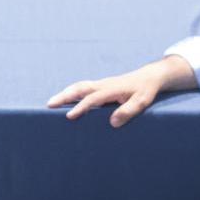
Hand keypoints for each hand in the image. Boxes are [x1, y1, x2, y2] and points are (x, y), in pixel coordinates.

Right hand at [48, 59, 178, 126]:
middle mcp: (103, 85)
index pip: (92, 99)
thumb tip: (112, 123)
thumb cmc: (145, 90)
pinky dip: (72, 92)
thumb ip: (128, 111)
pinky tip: (66, 99)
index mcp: (111, 89)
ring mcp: (102, 85)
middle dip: (64, 96)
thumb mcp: (142, 101)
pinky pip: (84, 88)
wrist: (149, 77)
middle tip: (50, 104)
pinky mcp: (102, 87)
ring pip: (80, 86)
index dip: (81, 107)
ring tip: (52, 102)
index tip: (69, 116)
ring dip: (66, 93)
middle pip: (80, 88)